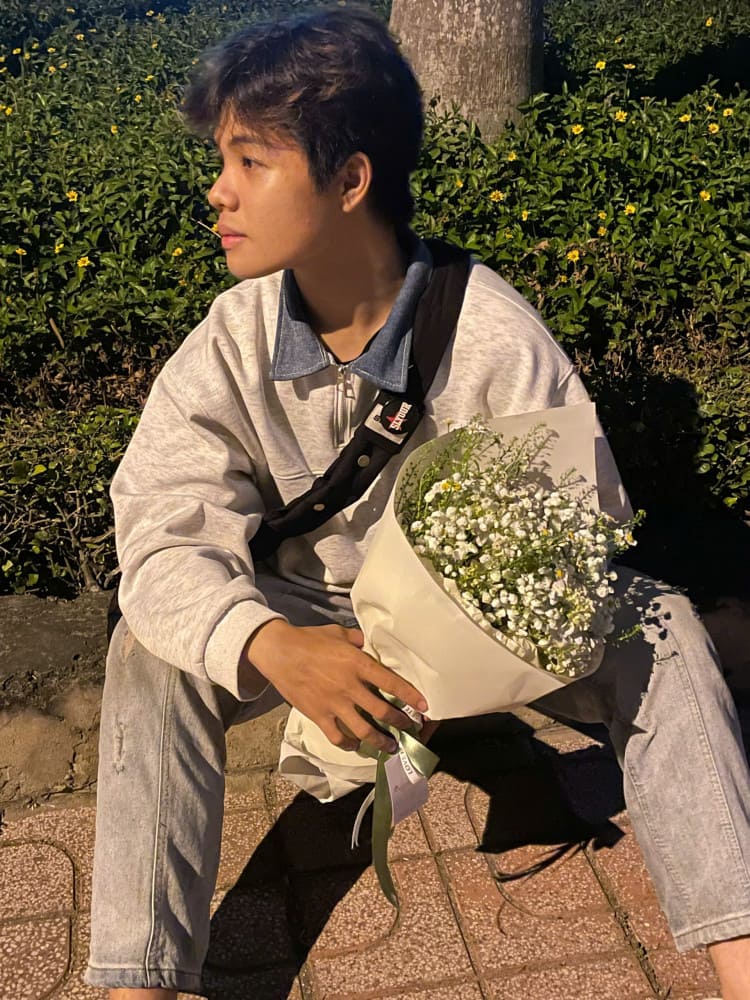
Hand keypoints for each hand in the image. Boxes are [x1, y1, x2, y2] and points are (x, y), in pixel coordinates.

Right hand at [244, 619, 428, 754]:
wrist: (279, 652)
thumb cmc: (310, 639)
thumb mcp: (339, 633)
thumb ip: (357, 640)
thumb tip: (367, 644)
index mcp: (357, 663)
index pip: (391, 682)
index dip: (410, 696)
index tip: (424, 706)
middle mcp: (350, 686)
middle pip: (382, 711)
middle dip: (400, 723)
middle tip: (410, 729)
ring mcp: (334, 704)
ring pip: (364, 730)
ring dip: (380, 741)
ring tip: (390, 747)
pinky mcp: (318, 715)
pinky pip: (338, 737)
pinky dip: (349, 744)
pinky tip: (356, 745)